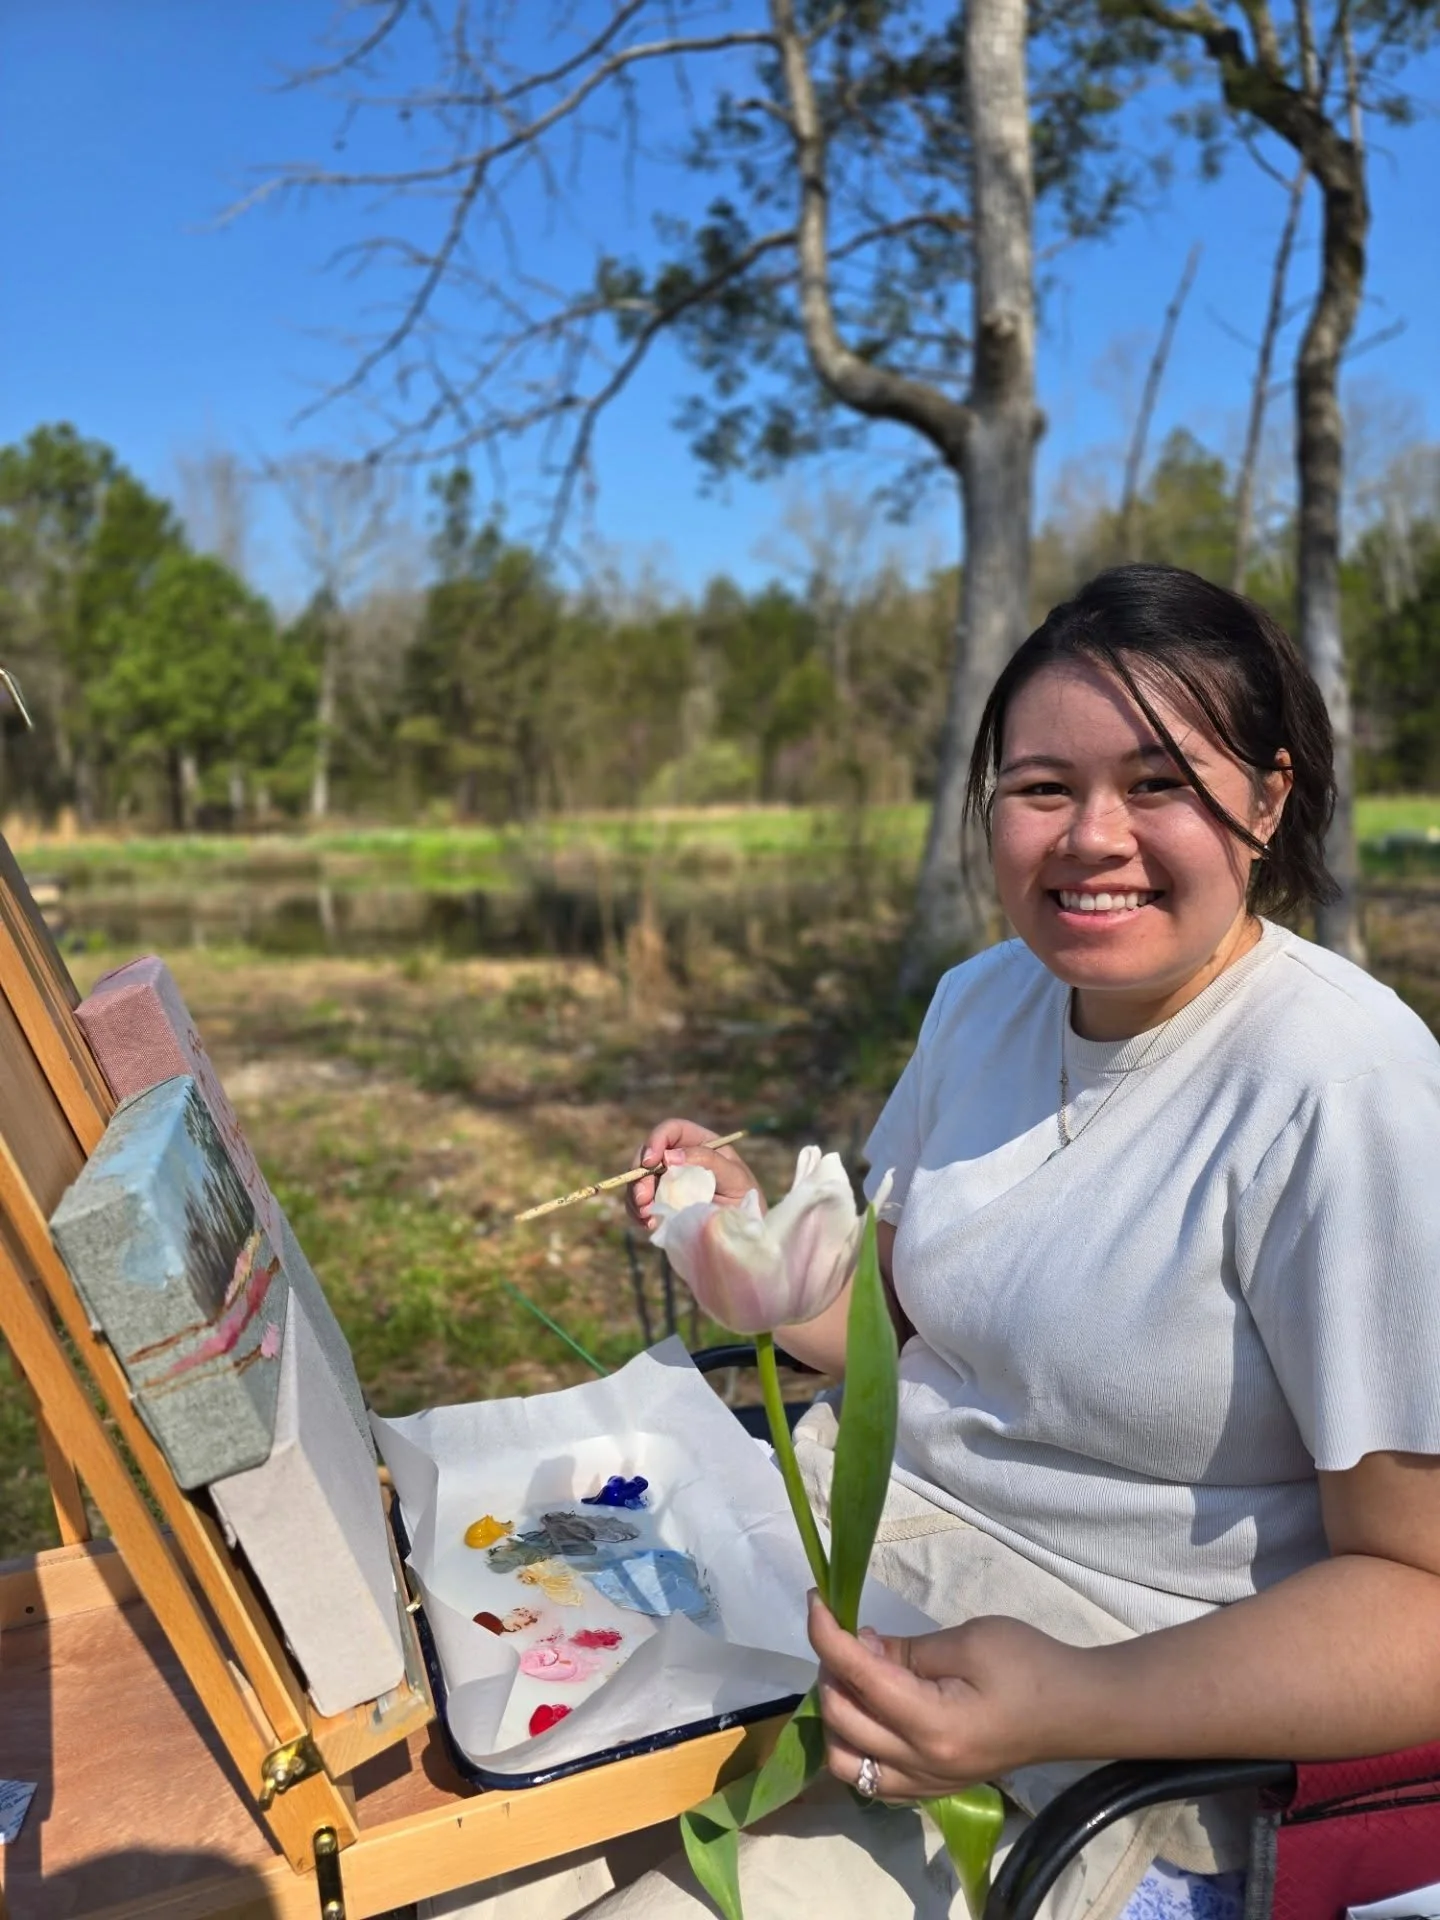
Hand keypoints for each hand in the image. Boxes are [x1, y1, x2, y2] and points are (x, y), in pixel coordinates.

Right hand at [626, 1117, 761, 1230]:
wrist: (743, 1230)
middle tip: (643, 1198)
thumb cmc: (744, 1197)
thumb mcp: (734, 1177)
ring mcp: (667, 1180)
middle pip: (648, 1154)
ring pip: (639, 1179)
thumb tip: (669, 1157)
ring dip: (636, 1196)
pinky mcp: (660, 1202)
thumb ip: (708, 1161)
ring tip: (645, 1215)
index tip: (651, 1162)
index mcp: (699, 1143)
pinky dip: (637, 1212)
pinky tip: (647, 1223)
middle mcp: (679, 1158)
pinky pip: (640, 1202)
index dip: (656, 1140)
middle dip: (640, 1175)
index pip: (671, 1130)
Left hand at [809, 1592, 1079, 1800]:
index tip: (815, 1600)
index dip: (826, 1634)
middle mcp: (922, 1764)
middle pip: (841, 1721)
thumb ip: (908, 1651)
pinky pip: (872, 1778)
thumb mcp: (969, 1640)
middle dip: (829, 1670)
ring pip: (846, 1762)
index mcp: (932, 1723)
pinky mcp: (934, 1789)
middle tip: (844, 1633)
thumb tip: (860, 1647)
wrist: (1077, 1709)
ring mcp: (927, 1784)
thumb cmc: (1029, 1665)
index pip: (857, 1677)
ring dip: (834, 1716)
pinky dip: (854, 1745)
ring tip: (851, 1676)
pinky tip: (868, 1712)